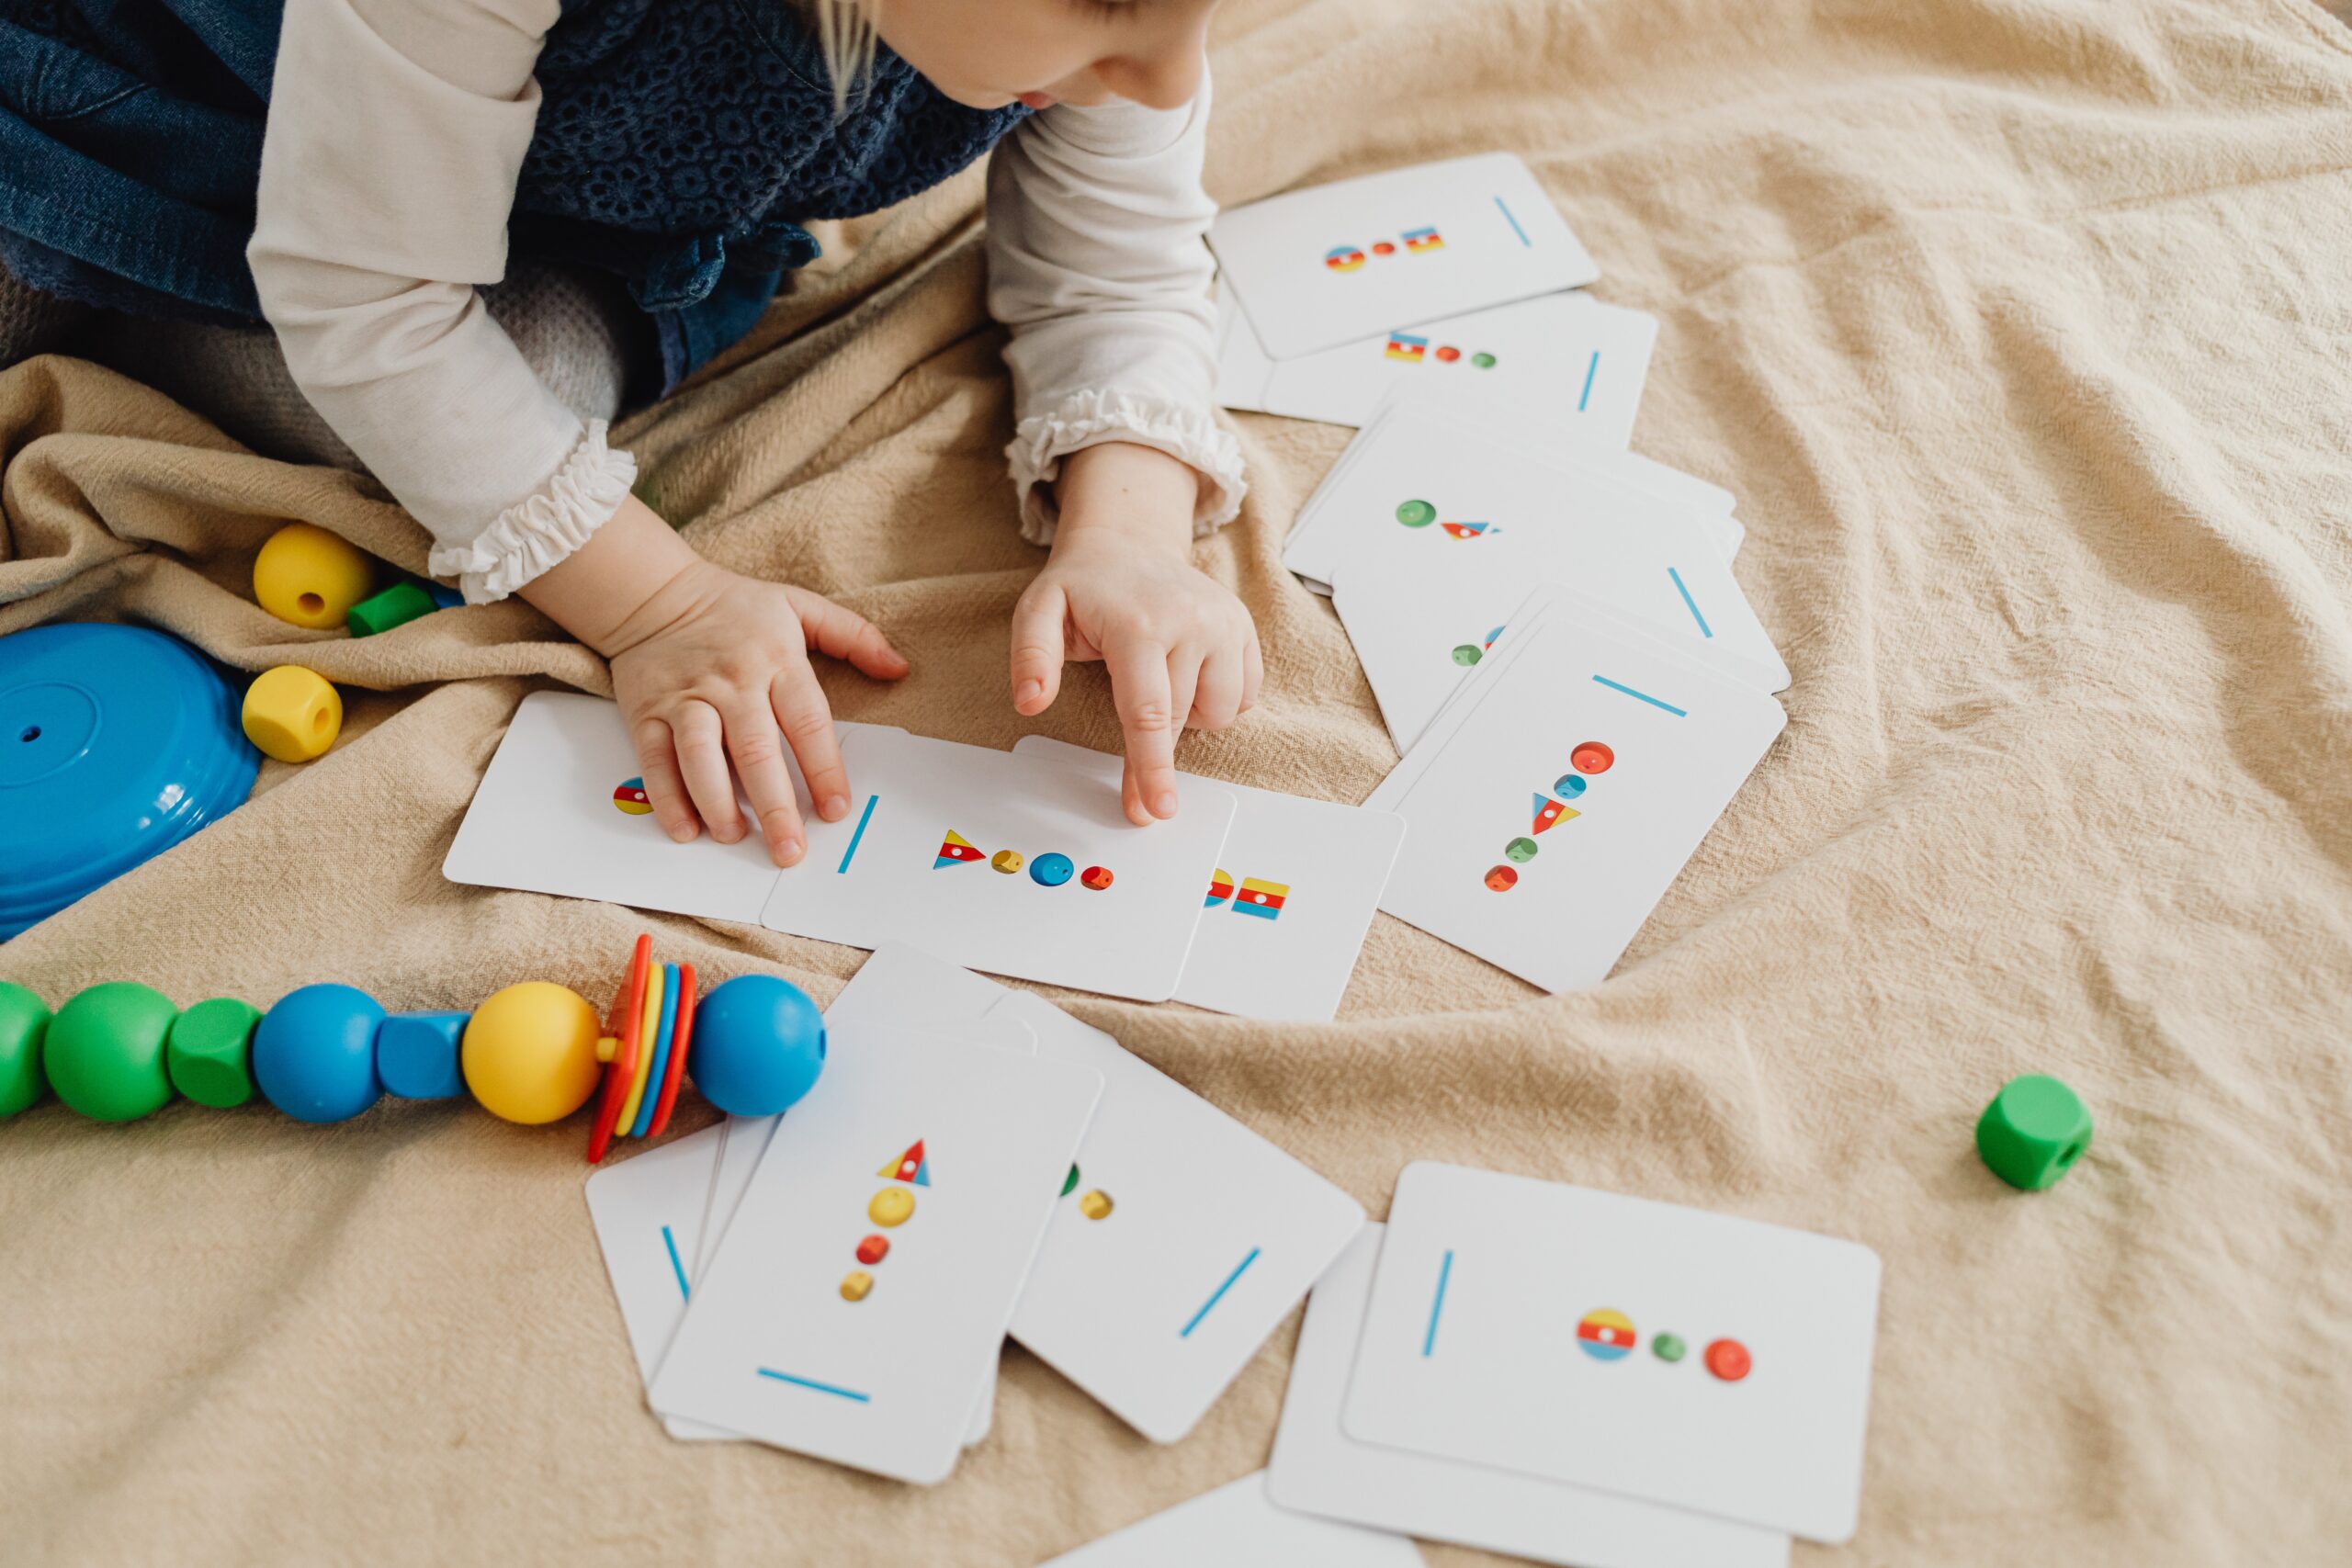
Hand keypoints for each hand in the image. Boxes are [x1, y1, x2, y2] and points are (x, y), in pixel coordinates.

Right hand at [521, 495, 907, 865]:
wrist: (653, 593)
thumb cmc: (733, 607)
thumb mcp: (799, 606)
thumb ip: (852, 634)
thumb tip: (898, 667)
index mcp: (776, 660)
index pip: (807, 721)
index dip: (824, 769)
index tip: (836, 809)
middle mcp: (732, 683)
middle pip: (755, 749)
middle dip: (775, 805)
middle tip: (790, 849)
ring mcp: (686, 698)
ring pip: (701, 756)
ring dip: (717, 802)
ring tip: (735, 836)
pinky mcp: (646, 712)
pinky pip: (656, 760)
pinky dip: (668, 798)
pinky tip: (686, 829)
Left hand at [1009, 442, 1259, 825]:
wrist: (1129, 543)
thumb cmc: (1084, 587)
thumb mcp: (1039, 611)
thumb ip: (1031, 657)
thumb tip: (1029, 703)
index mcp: (1139, 624)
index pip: (1148, 711)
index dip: (1150, 766)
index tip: (1156, 808)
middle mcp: (1191, 620)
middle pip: (1180, 720)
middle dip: (1159, 762)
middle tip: (1144, 795)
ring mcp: (1224, 623)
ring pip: (1219, 714)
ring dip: (1189, 715)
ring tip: (1157, 681)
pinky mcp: (1244, 628)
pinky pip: (1244, 696)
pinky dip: (1217, 699)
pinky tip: (1187, 673)